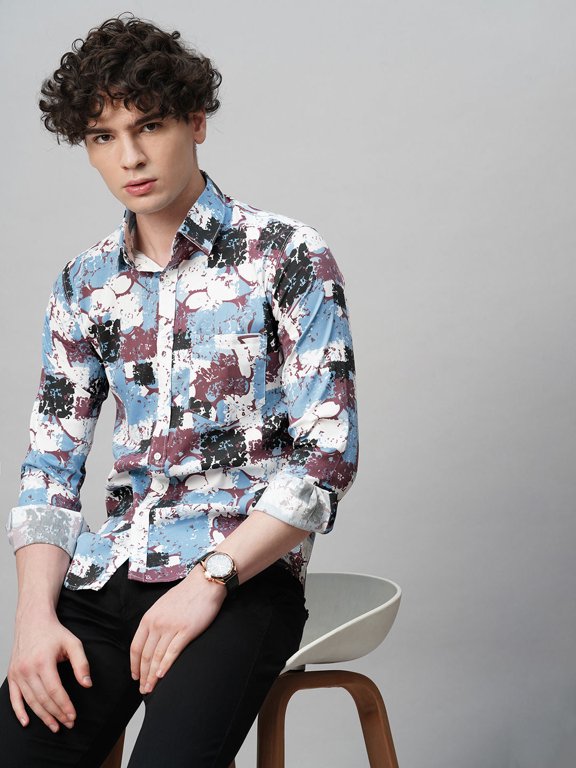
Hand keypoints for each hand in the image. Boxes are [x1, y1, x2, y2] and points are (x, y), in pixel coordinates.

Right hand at [8, 611, 91, 731]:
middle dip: (57, 714)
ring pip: (30, 701)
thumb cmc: (54, 633)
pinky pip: (14, 698)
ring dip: (43, 716)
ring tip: (55, 725)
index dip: (64, 705)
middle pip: (43, 699)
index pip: (55, 690)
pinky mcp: (12, 675)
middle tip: (68, 723)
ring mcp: (18, 673)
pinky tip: (27, 722)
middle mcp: (27, 669)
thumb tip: (87, 684)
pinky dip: (19, 712)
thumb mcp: (73, 643)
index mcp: (43, 661)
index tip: (73, 715)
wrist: (33, 621)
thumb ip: (81, 664)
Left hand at [130, 565, 225, 694]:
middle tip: (143, 690)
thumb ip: (155, 621)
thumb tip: (151, 638)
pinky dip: (165, 666)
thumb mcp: (162, 605)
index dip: (134, 665)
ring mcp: (171, 627)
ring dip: (152, 676)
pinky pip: (172, 652)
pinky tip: (162, 676)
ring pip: (157, 657)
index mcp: (149, 618)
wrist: (204, 583)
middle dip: (143, 675)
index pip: (136, 647)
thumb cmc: (186, 594)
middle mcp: (157, 623)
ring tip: (151, 688)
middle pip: (145, 655)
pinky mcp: (186, 630)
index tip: (135, 676)